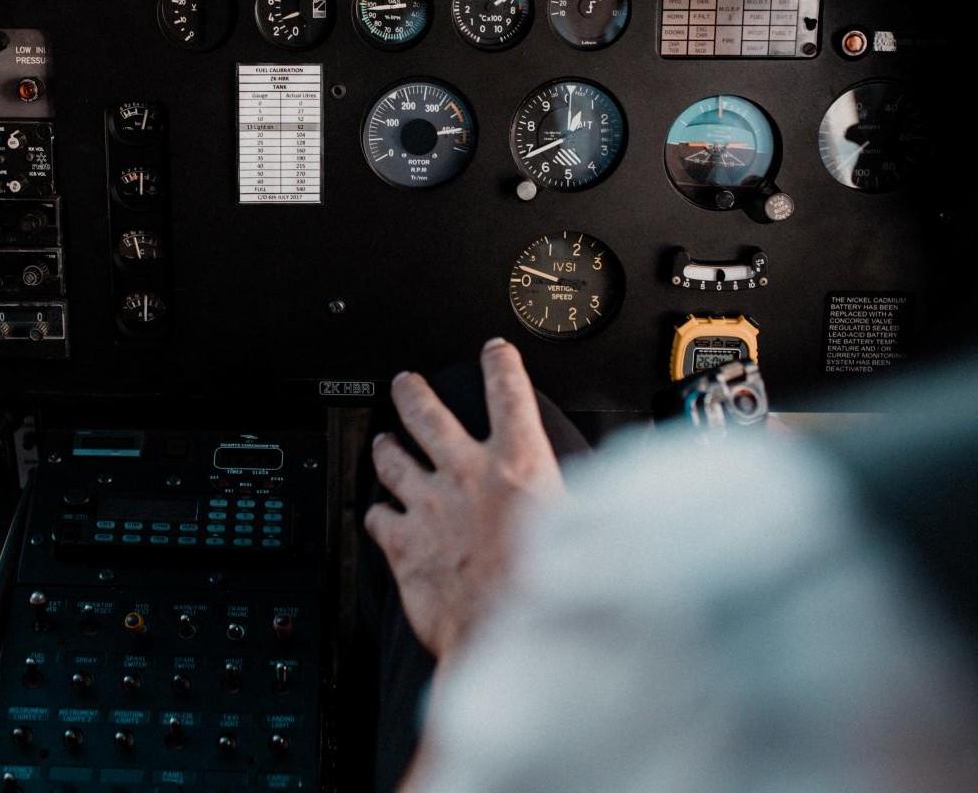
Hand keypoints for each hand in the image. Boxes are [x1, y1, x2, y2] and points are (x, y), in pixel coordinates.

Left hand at [364, 338, 561, 662]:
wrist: (512, 639)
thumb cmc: (556, 593)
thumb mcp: (588, 529)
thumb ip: (586, 500)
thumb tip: (613, 490)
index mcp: (518, 464)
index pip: (508, 395)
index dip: (500, 366)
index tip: (494, 351)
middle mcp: (467, 475)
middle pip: (428, 416)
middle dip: (414, 392)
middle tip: (406, 382)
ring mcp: (429, 505)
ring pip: (394, 459)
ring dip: (386, 447)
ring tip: (382, 440)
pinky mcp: (403, 543)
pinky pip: (378, 516)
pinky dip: (376, 513)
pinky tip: (376, 514)